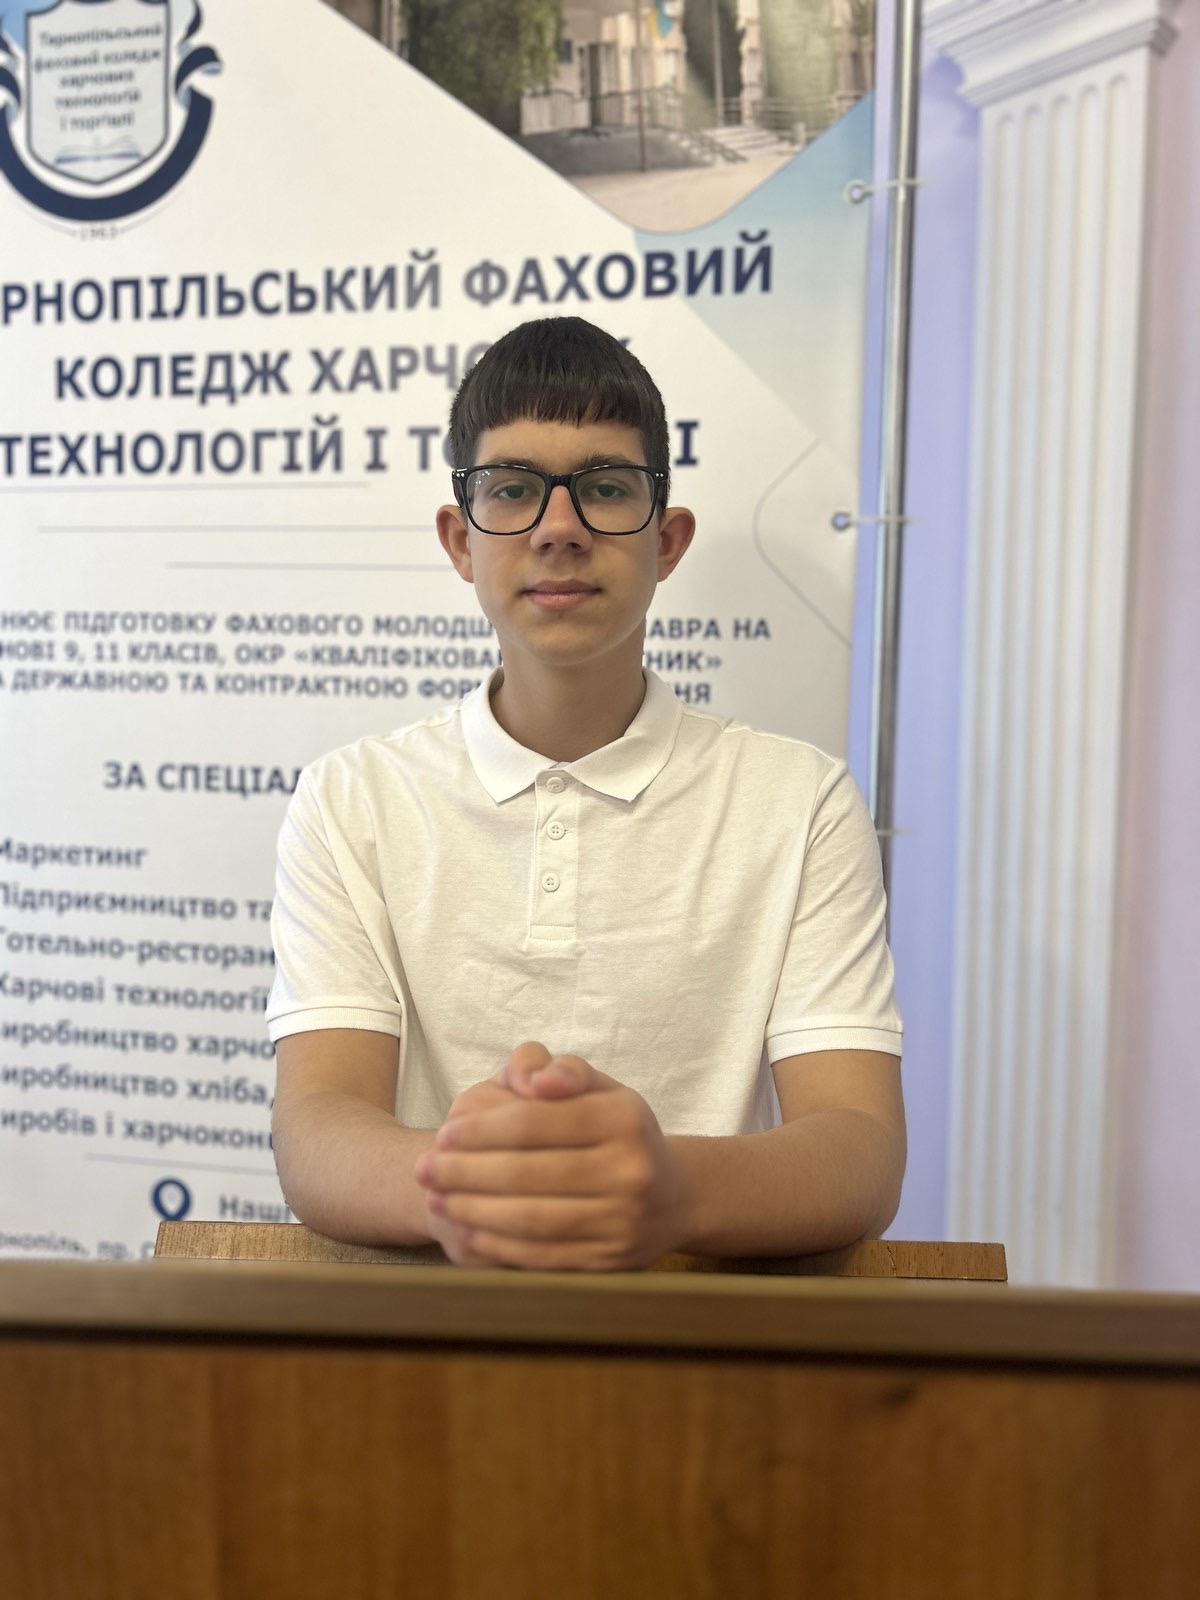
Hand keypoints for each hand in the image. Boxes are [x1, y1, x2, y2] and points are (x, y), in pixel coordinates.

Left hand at [413, 1042, 687, 1269]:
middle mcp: (630, 1171)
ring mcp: (622, 1221)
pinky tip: (468, 1227)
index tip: (444, 1133)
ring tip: (436, 1197)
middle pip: (526, 1173)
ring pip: (530, 1218)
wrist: (673, 1198)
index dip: (481, 1129)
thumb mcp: (601, 1088)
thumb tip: (533, 1076)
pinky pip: (542, 1254)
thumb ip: (562, 1069)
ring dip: (472, 1209)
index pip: (535, 1122)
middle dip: (464, 1171)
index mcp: (624, 1118)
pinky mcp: (609, 1260)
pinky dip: (498, 1242)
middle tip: (424, 1168)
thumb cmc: (618, 1132)